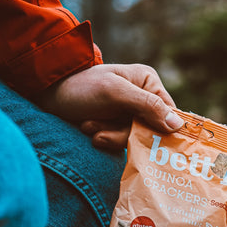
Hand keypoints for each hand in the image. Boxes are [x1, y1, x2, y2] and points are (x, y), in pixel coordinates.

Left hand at [35, 63, 183, 151]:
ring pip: (134, 140)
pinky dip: (104, 139)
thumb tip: (178, 125)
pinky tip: (89, 130)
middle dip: (123, 134)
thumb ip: (146, 106)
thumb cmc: (81, 88)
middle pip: (151, 131)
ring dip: (109, 136)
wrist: (49, 97)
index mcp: (148, 83)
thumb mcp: (115, 93)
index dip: (162, 130)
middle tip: (101, 131)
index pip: (169, 113)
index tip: (148, 140)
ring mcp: (129, 115)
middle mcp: (142, 99)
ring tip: (89, 125)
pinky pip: (120, 144)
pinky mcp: (116, 128)